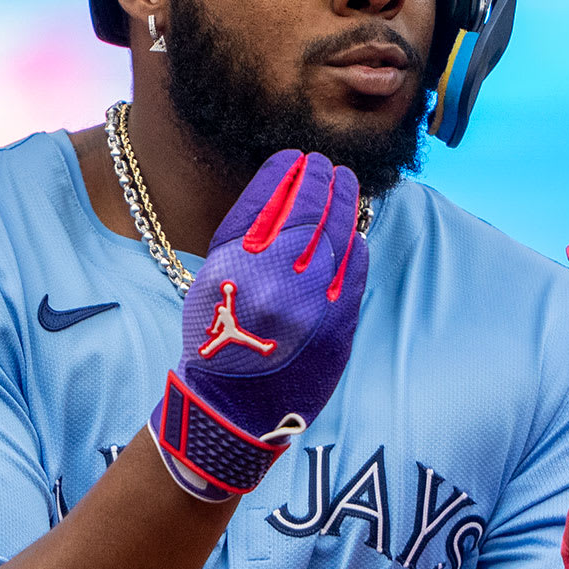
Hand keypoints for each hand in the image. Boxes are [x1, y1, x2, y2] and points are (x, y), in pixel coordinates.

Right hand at [153, 150, 367, 499]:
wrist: (232, 411)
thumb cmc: (217, 342)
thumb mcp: (211, 281)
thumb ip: (242, 239)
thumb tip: (281, 193)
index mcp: (233, 265)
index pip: (266, 199)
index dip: (286, 172)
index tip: (296, 157)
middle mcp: (272, 280)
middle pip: (307, 210)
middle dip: (320, 179)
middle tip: (327, 165)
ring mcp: (310, 303)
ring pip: (337, 235)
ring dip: (344, 202)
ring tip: (346, 184)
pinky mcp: (337, 326)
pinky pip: (355, 271)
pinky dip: (357, 244)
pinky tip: (355, 231)